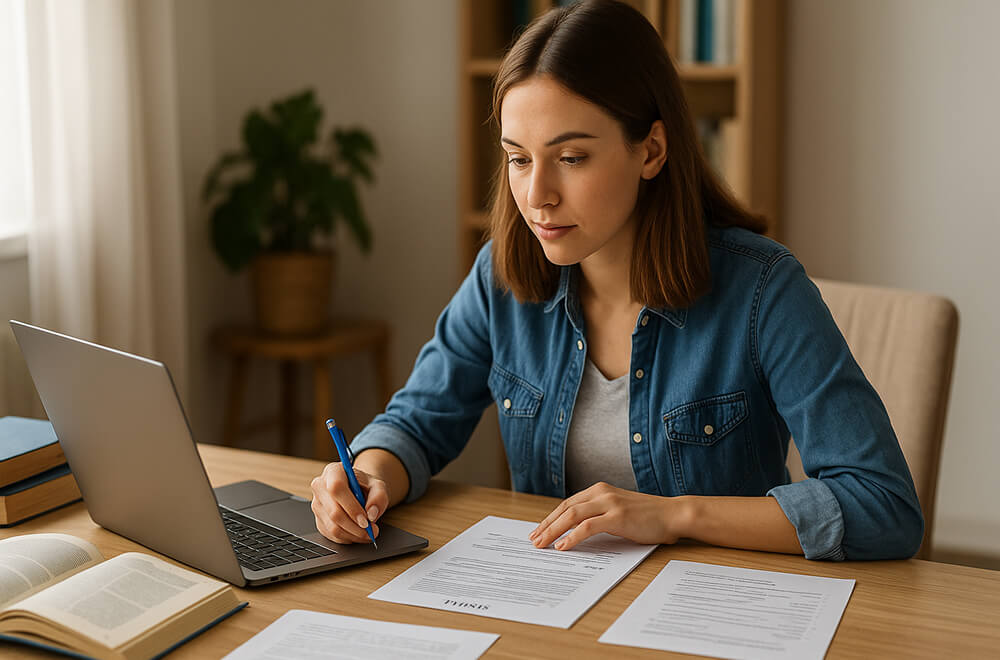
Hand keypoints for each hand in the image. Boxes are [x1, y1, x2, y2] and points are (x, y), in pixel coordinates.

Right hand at [310, 462, 388, 543]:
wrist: (357, 490)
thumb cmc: (365, 486)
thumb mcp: (378, 485)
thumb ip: (379, 496)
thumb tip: (371, 514)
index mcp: (333, 471)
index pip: (336, 488)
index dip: (351, 507)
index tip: (366, 520)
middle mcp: (320, 487)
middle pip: (334, 512)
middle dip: (355, 526)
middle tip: (372, 531)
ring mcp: (317, 505)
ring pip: (333, 527)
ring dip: (354, 535)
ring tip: (368, 533)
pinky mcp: (318, 520)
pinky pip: (331, 535)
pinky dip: (348, 538)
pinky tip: (358, 534)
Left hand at [529, 482, 687, 550]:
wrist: (673, 514)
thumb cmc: (648, 516)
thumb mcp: (618, 510)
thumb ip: (599, 514)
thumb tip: (576, 531)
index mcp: (599, 490)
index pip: (568, 504)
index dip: (551, 518)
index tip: (539, 531)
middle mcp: (601, 493)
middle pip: (565, 508)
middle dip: (546, 525)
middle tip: (534, 540)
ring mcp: (609, 503)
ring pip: (572, 516)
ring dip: (553, 531)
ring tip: (543, 544)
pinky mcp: (617, 516)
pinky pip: (587, 527)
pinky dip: (572, 537)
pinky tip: (563, 546)